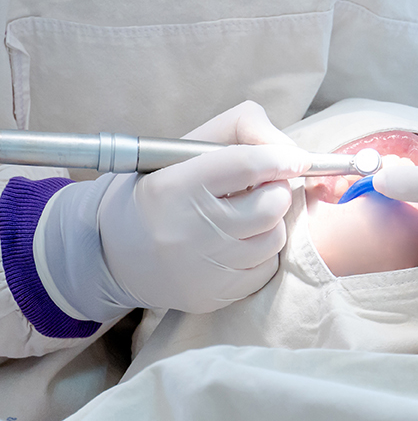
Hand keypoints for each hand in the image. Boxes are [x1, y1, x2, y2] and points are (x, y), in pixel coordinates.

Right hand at [43, 102, 310, 318]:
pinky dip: (260, 252)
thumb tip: (293, 153)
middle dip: (276, 191)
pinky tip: (236, 243)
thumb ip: (243, 130)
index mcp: (174, 187)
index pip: (247, 165)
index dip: (281, 159)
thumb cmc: (163, 188)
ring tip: (243, 216)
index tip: (298, 159)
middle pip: (271, 205)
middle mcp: (187, 231)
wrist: (112, 251)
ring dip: (270, 222)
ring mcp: (201, 269)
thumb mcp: (189, 147)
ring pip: (275, 237)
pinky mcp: (212, 295)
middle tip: (262, 188)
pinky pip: (266, 267)